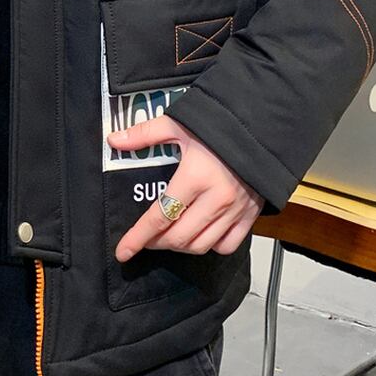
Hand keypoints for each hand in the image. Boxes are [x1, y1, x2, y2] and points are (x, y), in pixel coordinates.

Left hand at [108, 113, 263, 260]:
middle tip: (146, 238)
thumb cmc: (219, 124)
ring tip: (168, 237)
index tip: (123, 251)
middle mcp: (215, 199)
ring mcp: (235, 209)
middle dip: (156, 242)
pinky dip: (210, 246)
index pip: (159, 217)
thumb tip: (114, 140)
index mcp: (194, 177)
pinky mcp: (250, 214)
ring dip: (180, 247)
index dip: (138, 238)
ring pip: (201, 245)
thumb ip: (144, 134)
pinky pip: (228, 245)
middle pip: (178, 237)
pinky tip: (199, 236)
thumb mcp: (178, 123)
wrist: (261, 125)